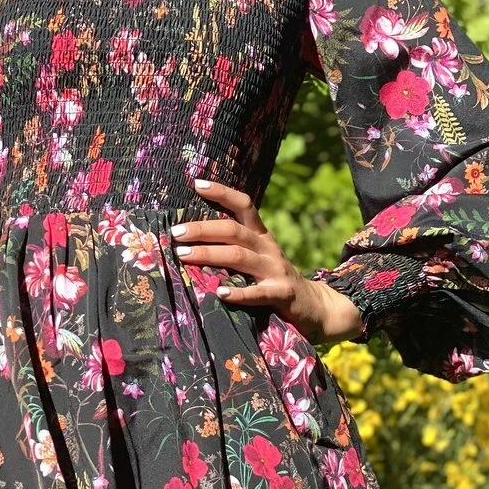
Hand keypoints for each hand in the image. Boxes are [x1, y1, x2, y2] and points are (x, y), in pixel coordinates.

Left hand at [172, 180, 364, 343]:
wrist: (313, 305)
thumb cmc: (274, 280)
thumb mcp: (258, 258)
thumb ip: (235, 247)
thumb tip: (193, 239)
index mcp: (261, 235)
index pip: (243, 205)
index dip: (222, 192)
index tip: (196, 183)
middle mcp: (268, 248)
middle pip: (234, 230)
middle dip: (203, 229)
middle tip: (176, 233)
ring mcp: (275, 270)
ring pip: (240, 256)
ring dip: (210, 254)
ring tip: (183, 256)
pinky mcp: (281, 294)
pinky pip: (258, 293)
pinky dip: (239, 293)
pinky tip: (220, 292)